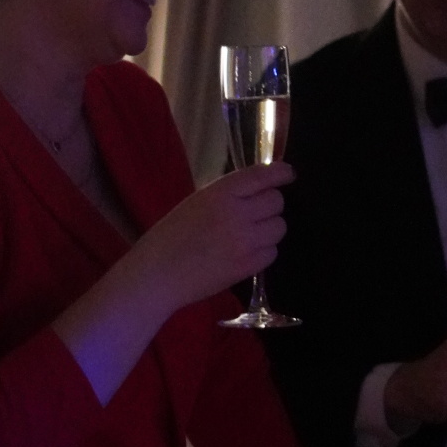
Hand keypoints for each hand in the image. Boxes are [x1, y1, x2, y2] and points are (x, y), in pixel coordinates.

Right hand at [133, 163, 293, 313]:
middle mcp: (238, 213)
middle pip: (276, 202)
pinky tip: (245, 252)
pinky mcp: (248, 266)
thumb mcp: (197, 202)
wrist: (158, 274)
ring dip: (269, 228)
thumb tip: (258, 190)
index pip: (262, 176)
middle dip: (270, 205)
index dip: (280, 173)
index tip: (288, 174)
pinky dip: (264, 251)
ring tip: (249, 235)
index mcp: (221, 193)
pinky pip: (272, 252)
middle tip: (256, 212)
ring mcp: (246, 241)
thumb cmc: (170, 236)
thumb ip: (227, 195)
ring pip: (279, 227)